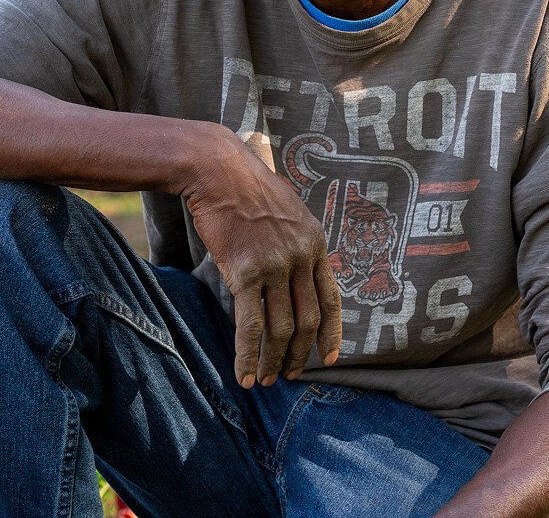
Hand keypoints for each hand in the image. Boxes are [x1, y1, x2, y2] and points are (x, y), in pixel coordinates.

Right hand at [181, 125, 341, 387]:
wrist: (217, 169)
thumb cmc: (245, 186)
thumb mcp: (287, 210)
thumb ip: (296, 240)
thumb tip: (294, 268)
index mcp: (315, 242)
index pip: (331, 299)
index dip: (332, 333)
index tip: (328, 359)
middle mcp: (301, 256)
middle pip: (308, 319)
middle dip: (300, 353)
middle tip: (290, 375)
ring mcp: (275, 265)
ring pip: (281, 328)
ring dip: (274, 360)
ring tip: (266, 380)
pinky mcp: (245, 272)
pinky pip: (250, 325)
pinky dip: (248, 355)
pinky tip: (244, 375)